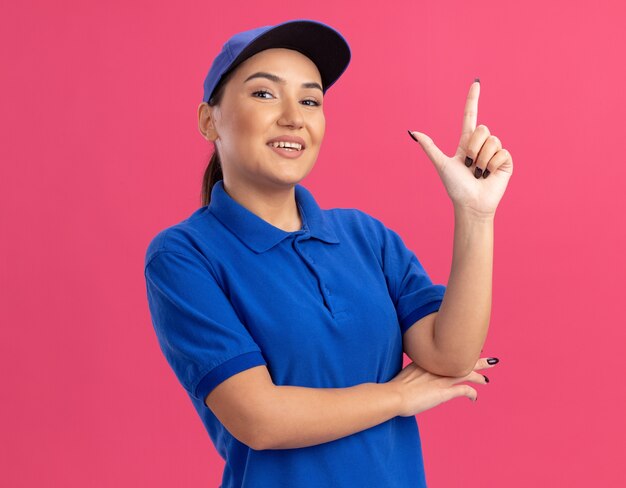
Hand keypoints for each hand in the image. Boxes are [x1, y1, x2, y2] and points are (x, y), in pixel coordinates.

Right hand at [388, 357, 497, 416]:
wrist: (394, 395)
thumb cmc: (395, 388)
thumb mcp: (405, 375)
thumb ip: (413, 374)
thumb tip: (412, 379)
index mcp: (427, 361)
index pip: (448, 353)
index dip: (460, 353)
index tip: (467, 352)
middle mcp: (437, 368)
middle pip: (461, 360)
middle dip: (477, 359)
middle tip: (489, 359)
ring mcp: (442, 379)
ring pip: (467, 373)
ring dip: (479, 376)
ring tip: (486, 379)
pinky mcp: (445, 392)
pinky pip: (465, 390)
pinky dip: (472, 393)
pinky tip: (475, 398)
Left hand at [409, 80, 512, 218]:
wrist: (471, 204)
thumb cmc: (455, 187)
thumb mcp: (441, 164)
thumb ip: (429, 147)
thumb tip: (413, 132)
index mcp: (466, 143)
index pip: (470, 116)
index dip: (473, 99)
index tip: (476, 82)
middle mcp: (482, 145)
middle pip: (482, 128)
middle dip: (473, 148)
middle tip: (469, 166)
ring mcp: (495, 152)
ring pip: (492, 140)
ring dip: (482, 159)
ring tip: (478, 173)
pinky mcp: (506, 161)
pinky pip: (501, 152)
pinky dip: (492, 164)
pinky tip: (489, 175)